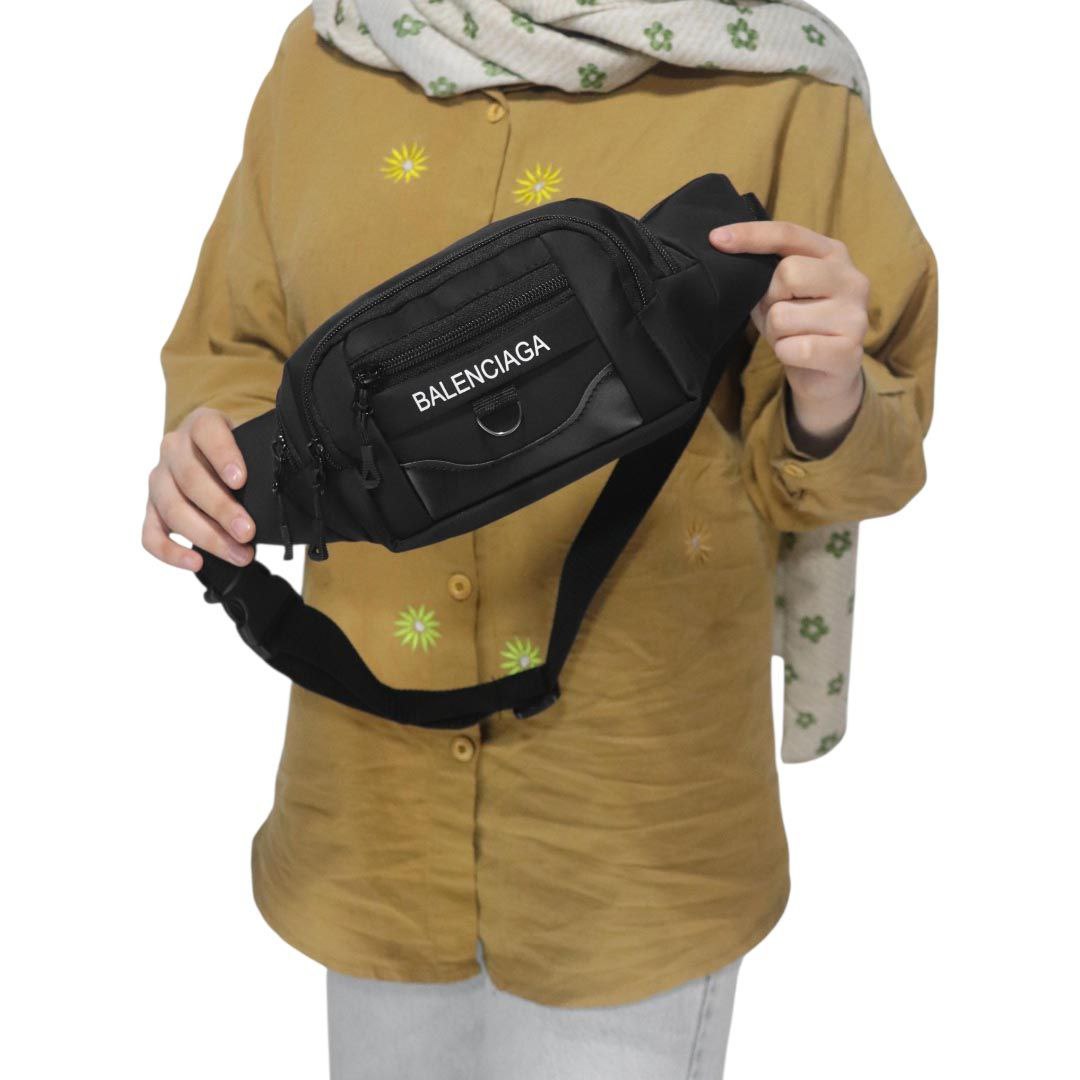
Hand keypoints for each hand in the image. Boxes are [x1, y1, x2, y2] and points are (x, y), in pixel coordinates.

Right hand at [143, 407, 255, 571]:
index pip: (207, 433)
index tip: (241, 480)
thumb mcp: (251, 445)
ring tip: (239, 554)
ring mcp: (158, 479)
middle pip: (190, 480)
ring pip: (172, 508)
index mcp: (201, 425)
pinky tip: (196, 562)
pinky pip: (151, 533)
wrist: (213, 453)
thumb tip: (281, 492)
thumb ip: (259, 461)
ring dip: (206, 536)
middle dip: (222, 510)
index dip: (223, 456)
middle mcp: (174, 449)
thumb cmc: (239, 453)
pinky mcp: (151, 508)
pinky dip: (170, 552)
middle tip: (248, 532)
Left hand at [709, 220, 868, 454]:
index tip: (715, 239)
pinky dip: (785, 354)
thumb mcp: (779, 293)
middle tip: (778, 314)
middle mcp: (852, 279)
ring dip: (775, 333)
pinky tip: (799, 355)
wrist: (828, 375)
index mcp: (833, 254)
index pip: (788, 234)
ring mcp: (855, 315)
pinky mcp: (850, 350)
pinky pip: (795, 348)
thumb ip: (764, 273)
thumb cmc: (799, 326)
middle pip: (788, 273)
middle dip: (769, 299)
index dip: (750, 235)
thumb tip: (725, 253)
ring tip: (791, 337)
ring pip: (784, 316)